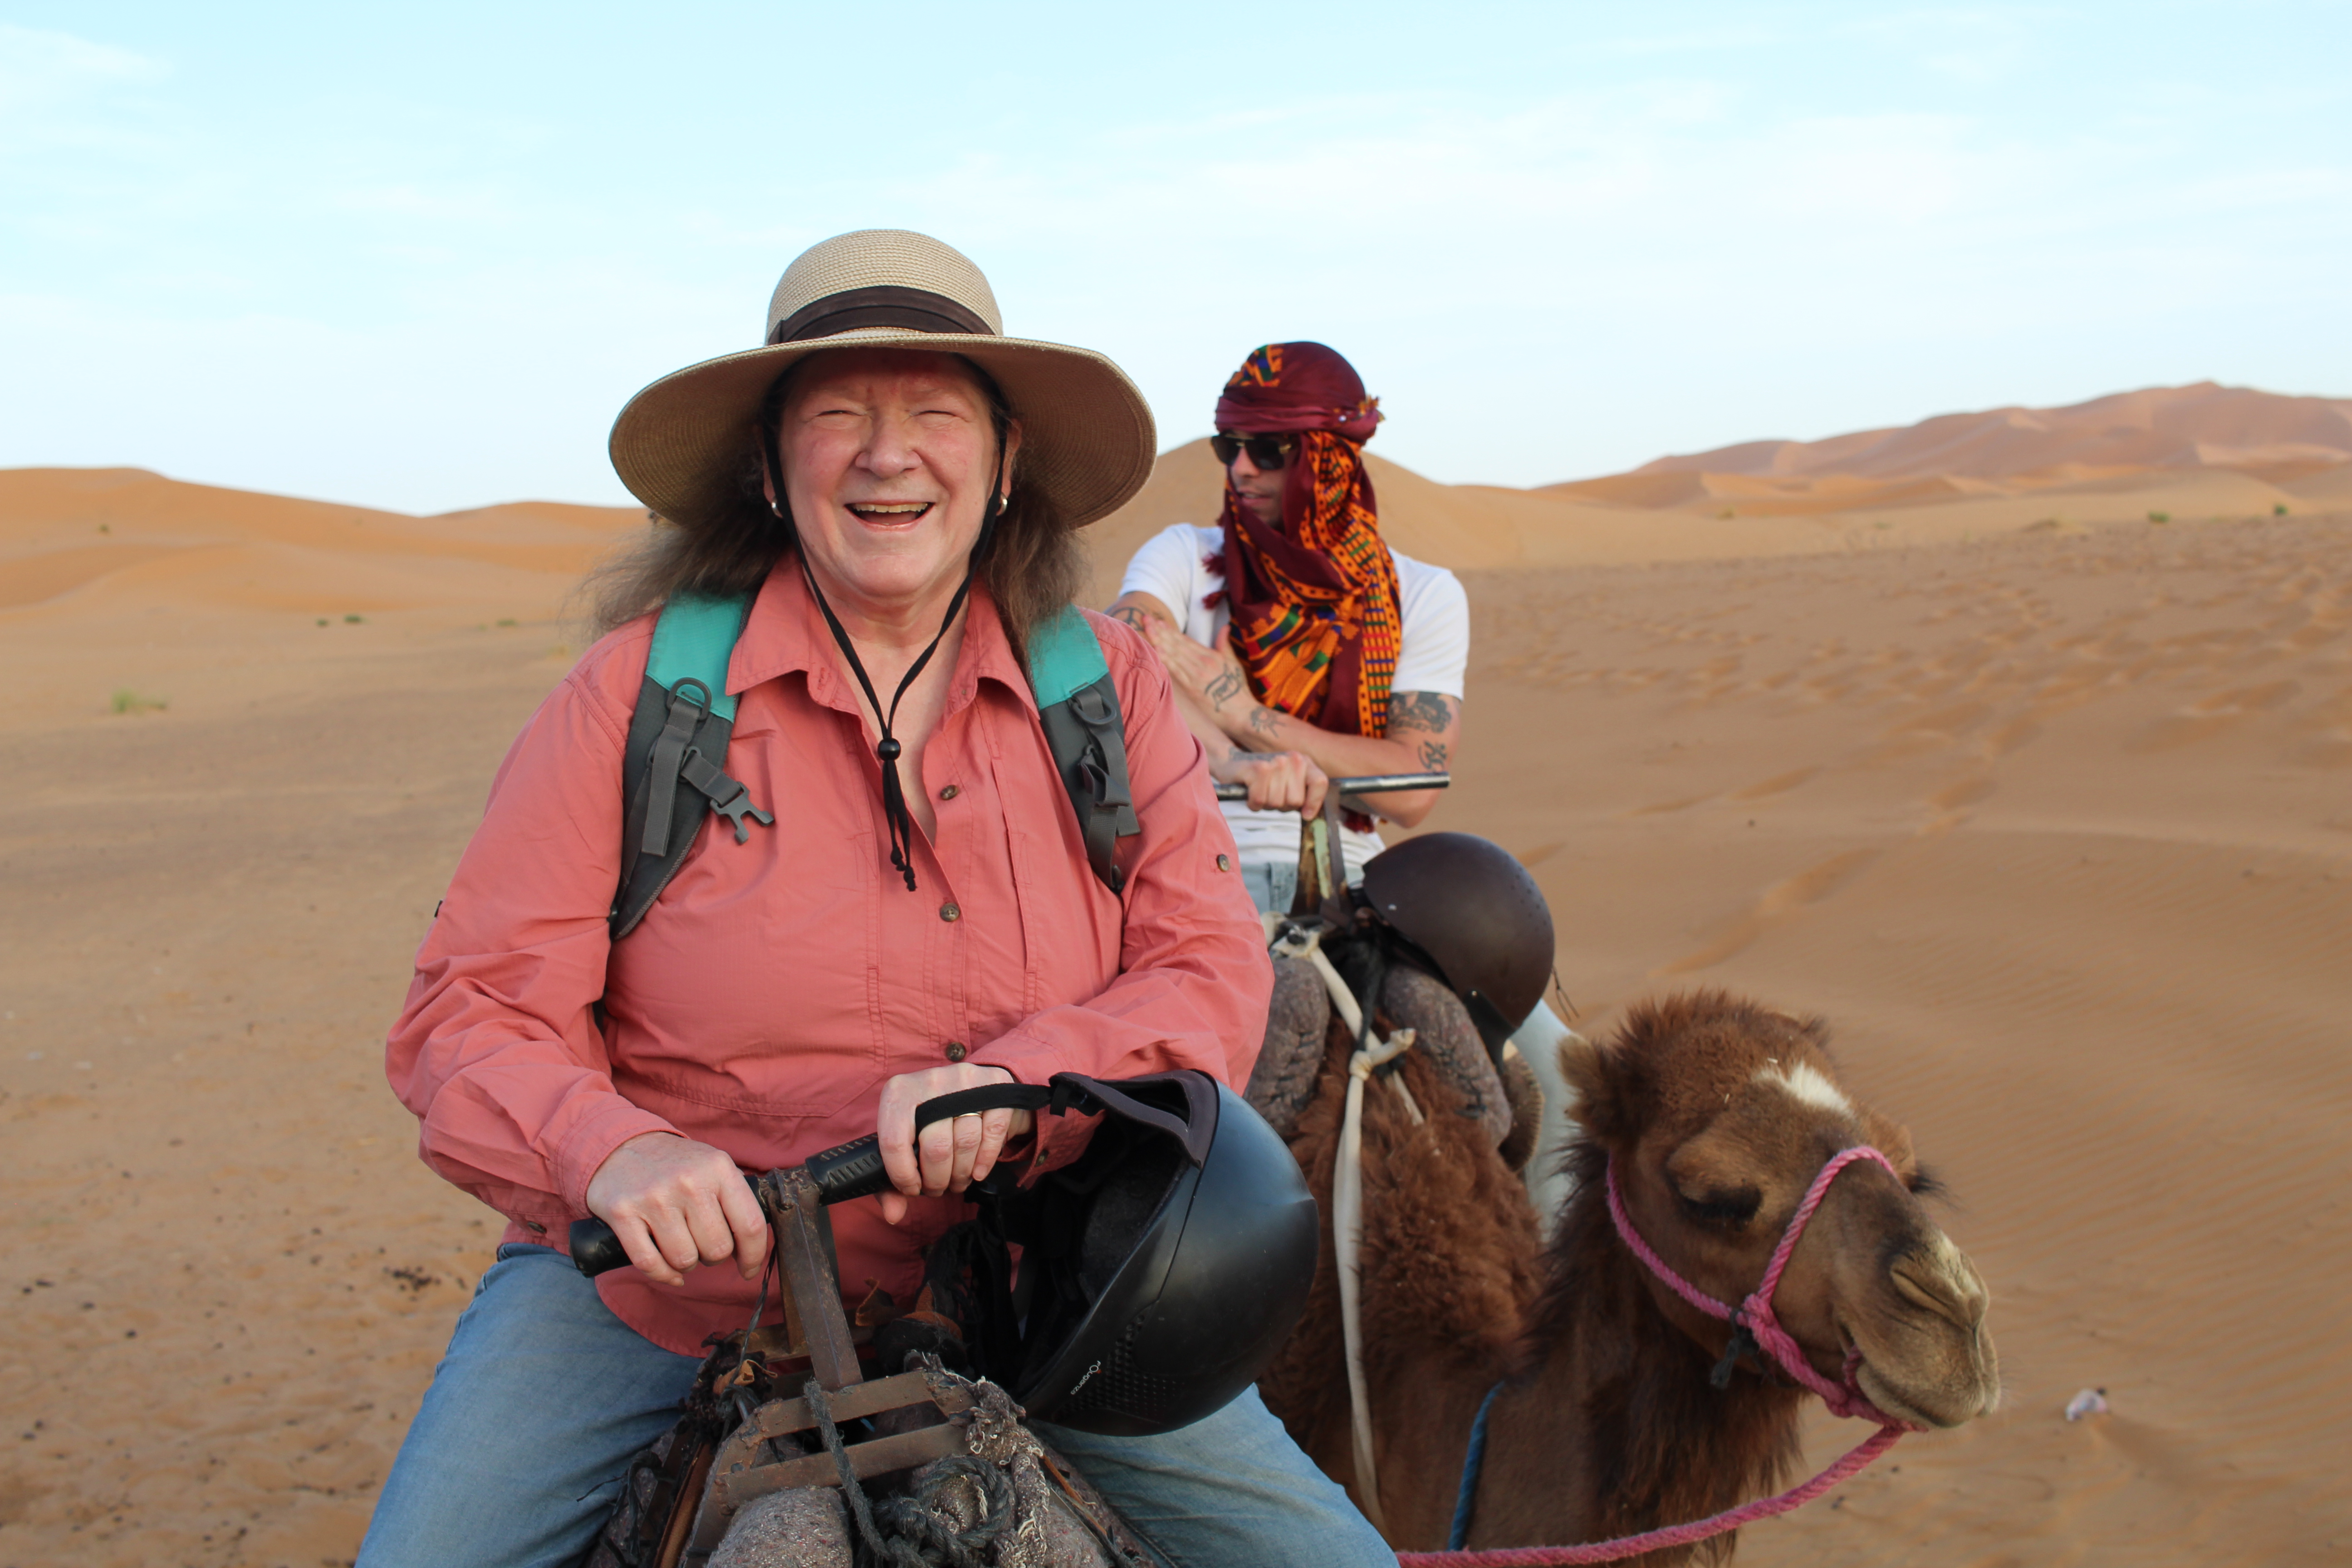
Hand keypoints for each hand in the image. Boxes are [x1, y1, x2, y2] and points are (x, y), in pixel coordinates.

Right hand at [584, 1132, 769, 1286]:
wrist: (622, 1145)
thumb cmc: (677, 1165)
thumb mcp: (713, 1166)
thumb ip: (736, 1199)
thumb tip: (753, 1247)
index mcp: (718, 1168)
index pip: (749, 1225)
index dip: (754, 1256)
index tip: (748, 1269)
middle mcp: (688, 1181)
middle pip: (717, 1249)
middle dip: (713, 1257)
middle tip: (703, 1244)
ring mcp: (654, 1197)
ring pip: (684, 1259)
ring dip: (686, 1263)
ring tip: (682, 1246)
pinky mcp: (622, 1212)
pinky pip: (650, 1263)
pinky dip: (663, 1274)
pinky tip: (669, 1270)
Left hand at [874, 1063, 1036, 1225]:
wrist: (968, 1086)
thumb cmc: (928, 1119)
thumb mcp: (903, 1140)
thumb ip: (890, 1181)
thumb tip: (892, 1215)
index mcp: (898, 1091)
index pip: (894, 1141)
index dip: (902, 1175)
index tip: (912, 1189)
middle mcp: (931, 1080)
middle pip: (936, 1146)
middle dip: (938, 1179)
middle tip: (938, 1188)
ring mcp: (965, 1079)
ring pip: (966, 1142)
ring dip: (962, 1174)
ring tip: (957, 1181)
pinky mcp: (995, 1084)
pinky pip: (993, 1132)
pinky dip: (986, 1160)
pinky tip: (978, 1171)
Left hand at [1145, 621, 1254, 733]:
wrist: (1240, 712)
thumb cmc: (1237, 688)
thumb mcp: (1233, 662)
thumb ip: (1224, 643)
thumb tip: (1225, 627)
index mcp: (1210, 655)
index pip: (1185, 640)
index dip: (1171, 630)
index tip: (1158, 621)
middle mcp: (1202, 663)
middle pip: (1177, 644)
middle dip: (1160, 631)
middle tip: (1146, 619)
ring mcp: (1196, 675)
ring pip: (1174, 655)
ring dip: (1159, 642)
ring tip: (1146, 630)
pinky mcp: (1192, 688)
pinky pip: (1176, 671)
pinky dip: (1166, 660)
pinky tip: (1156, 650)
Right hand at [1211, 749, 1327, 818]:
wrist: (1232, 763)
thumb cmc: (1262, 778)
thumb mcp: (1288, 782)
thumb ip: (1303, 794)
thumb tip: (1309, 815)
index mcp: (1303, 762)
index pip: (1319, 782)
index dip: (1314, 802)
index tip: (1305, 814)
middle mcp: (1292, 759)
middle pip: (1295, 801)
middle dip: (1282, 805)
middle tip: (1271, 795)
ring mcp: (1276, 763)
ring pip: (1276, 802)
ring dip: (1265, 804)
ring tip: (1260, 792)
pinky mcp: (1257, 769)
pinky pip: (1259, 800)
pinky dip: (1253, 803)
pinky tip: (1250, 793)